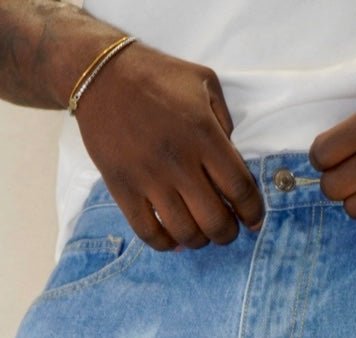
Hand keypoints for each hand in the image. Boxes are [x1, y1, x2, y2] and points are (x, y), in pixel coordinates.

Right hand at [75, 42, 265, 249]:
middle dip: (227, 233)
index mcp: (204, 135)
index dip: (253, 213)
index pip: (240, 189)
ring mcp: (149, 179)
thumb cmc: (157, 77)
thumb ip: (224, 121)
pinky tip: (173, 239)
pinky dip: (165, 244)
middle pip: (215, 220)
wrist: (102, 75)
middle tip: (226, 230)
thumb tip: (231, 159)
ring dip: (199, 241)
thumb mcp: (204, 83)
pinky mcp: (123, 189)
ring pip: (185, 233)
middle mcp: (179, 162)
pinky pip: (148, 233)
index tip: (253, 221)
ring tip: (200, 233)